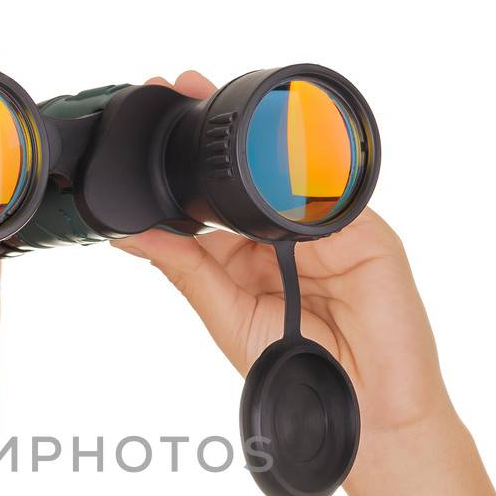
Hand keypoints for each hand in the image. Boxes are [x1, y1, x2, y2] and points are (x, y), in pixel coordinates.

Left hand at [113, 70, 457, 454]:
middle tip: (178, 84)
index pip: (209, 198)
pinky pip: (334, 192)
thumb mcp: (227, 316)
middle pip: (247, 171)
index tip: (151, 122)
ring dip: (256, 138)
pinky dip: (307, 173)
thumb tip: (130, 234)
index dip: (182, 164)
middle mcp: (284, 235)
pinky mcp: (365, 232)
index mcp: (245, 254)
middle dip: (214, 132)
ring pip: (289, 169)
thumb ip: (185, 269)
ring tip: (215, 104)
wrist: (365, 411)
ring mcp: (326, 229)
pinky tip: (277, 157)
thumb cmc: (296, 373)